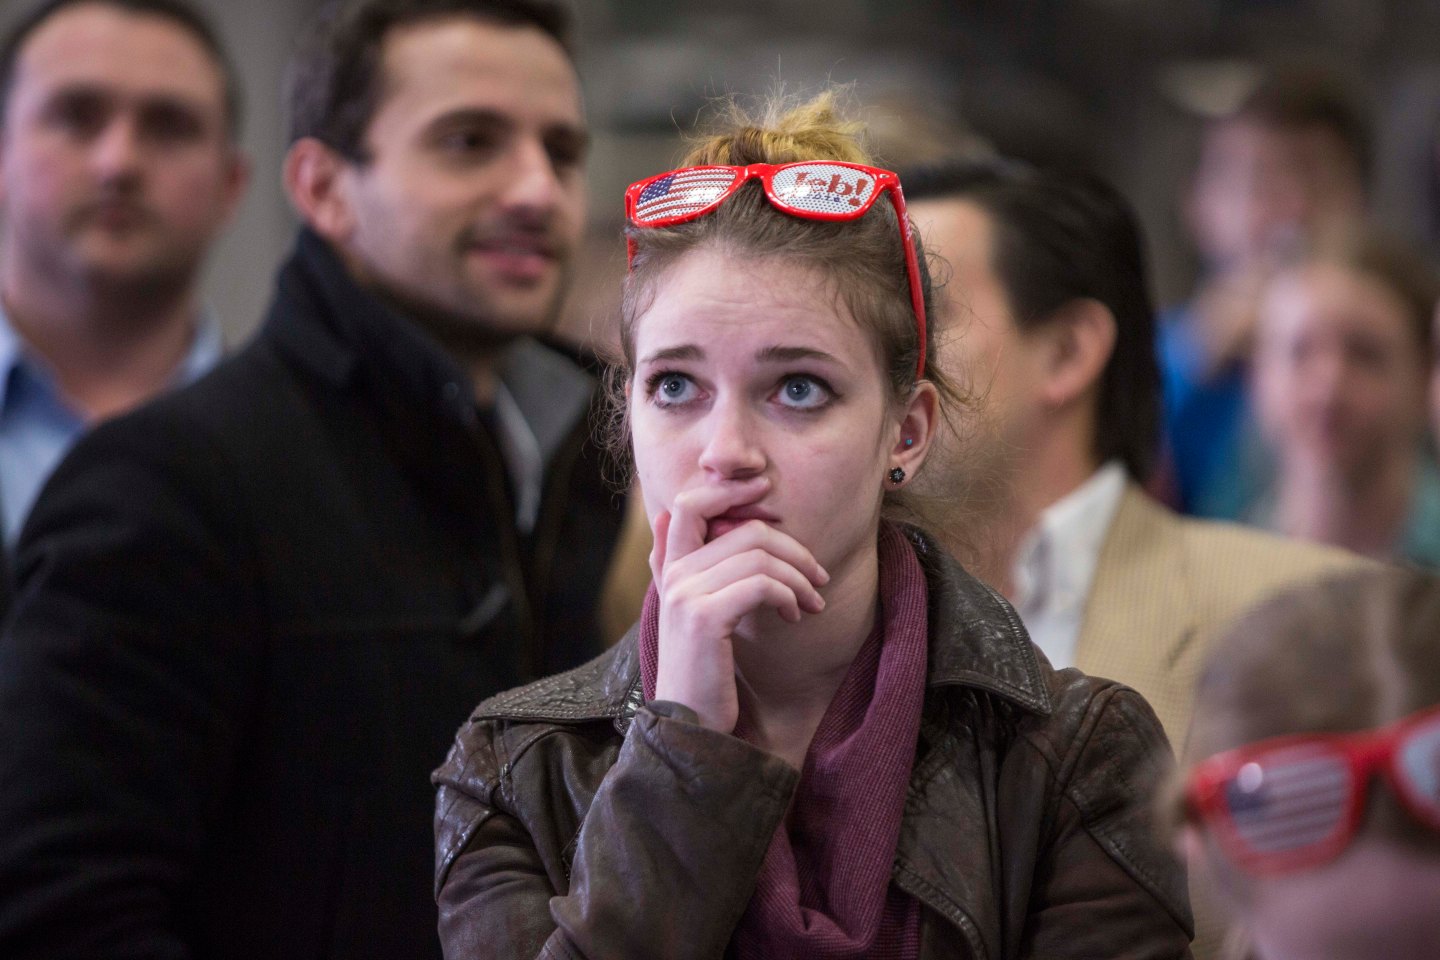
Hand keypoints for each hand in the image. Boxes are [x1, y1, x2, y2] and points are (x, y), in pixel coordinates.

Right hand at [649, 478, 828, 732]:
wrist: (688, 724)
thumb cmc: (701, 670)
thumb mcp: (690, 612)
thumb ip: (681, 566)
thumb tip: (669, 514)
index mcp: (669, 567)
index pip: (692, 504)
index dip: (730, 489)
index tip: (765, 488)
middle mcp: (673, 574)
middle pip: (746, 530)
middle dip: (793, 549)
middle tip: (818, 577)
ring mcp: (685, 593)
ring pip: (760, 555)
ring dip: (800, 577)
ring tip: (814, 602)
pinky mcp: (703, 616)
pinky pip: (762, 584)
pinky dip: (790, 596)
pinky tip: (797, 616)